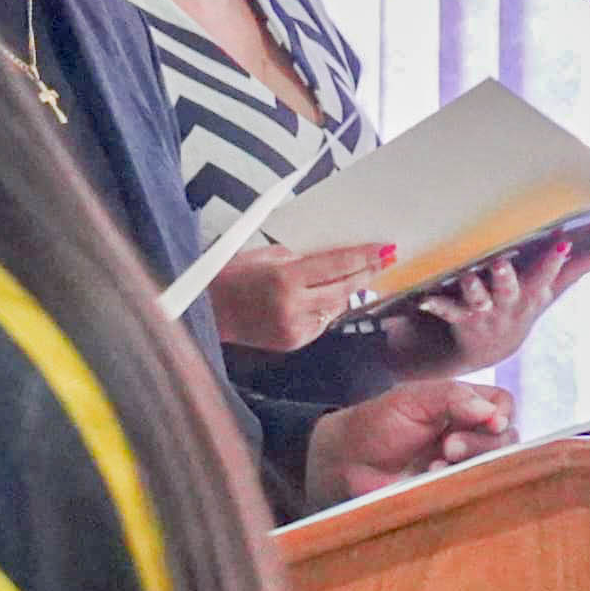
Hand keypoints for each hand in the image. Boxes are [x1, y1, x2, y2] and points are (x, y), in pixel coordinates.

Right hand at [209, 241, 392, 353]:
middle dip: (365, 273)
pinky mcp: (293, 341)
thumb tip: (336, 257)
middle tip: (381, 261)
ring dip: (346, 291)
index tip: (385, 249)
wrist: (204, 312)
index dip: (365, 255)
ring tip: (355, 277)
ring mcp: (294, 327)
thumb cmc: (229, 278)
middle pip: (345, 287)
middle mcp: (293, 305)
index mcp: (285, 278)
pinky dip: (325, 309)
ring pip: (337, 307)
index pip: (338, 264)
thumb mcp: (266, 257)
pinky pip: (322, 322)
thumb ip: (302, 258)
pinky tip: (321, 299)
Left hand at [309, 377, 517, 502]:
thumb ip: (452, 397)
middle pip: (507, 437)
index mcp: (464, 407)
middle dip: (483, 442)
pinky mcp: (454, 488)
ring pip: (497, 464)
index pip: (503, 405)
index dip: (499, 414)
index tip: (486, 422)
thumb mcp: (411, 399)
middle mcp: (471, 434)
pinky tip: (435, 478)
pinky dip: (462, 482)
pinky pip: (477, 488)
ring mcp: (464, 464)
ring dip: (473, 463)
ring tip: (438, 462)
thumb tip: (494, 413)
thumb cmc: (377, 425)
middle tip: (449, 446)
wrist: (345, 463)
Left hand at [382, 230, 589, 377]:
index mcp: (532, 293)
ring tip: (466, 275)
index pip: (547, 275)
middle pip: (510, 288)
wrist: (491, 349)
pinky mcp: (461, 319)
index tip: (562, 243)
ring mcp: (485, 312)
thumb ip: (579, 267)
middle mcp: (509, 303)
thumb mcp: (552, 290)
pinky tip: (424, 299)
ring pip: (478, 299)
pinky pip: (448, 312)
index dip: (554, 261)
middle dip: (506, 276)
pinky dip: (436, 305)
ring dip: (472, 288)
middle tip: (500, 262)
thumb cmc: (523, 307)